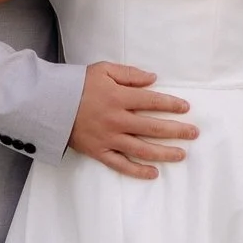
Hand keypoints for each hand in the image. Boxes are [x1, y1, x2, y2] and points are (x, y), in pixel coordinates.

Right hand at [68, 62, 197, 179]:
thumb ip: (130, 74)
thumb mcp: (103, 70)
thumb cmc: (76, 84)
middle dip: (177, 131)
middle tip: (194, 133)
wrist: (48, 104)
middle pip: (153, 128)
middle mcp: (117, 120)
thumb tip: (153, 79)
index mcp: (119, 97)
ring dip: (164, 152)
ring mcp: (108, 139)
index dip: (172, 105)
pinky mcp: (98, 152)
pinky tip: (153, 173)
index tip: (186, 108)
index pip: (153, 102)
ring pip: (142, 149)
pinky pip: (121, 165)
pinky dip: (138, 171)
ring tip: (181, 154)